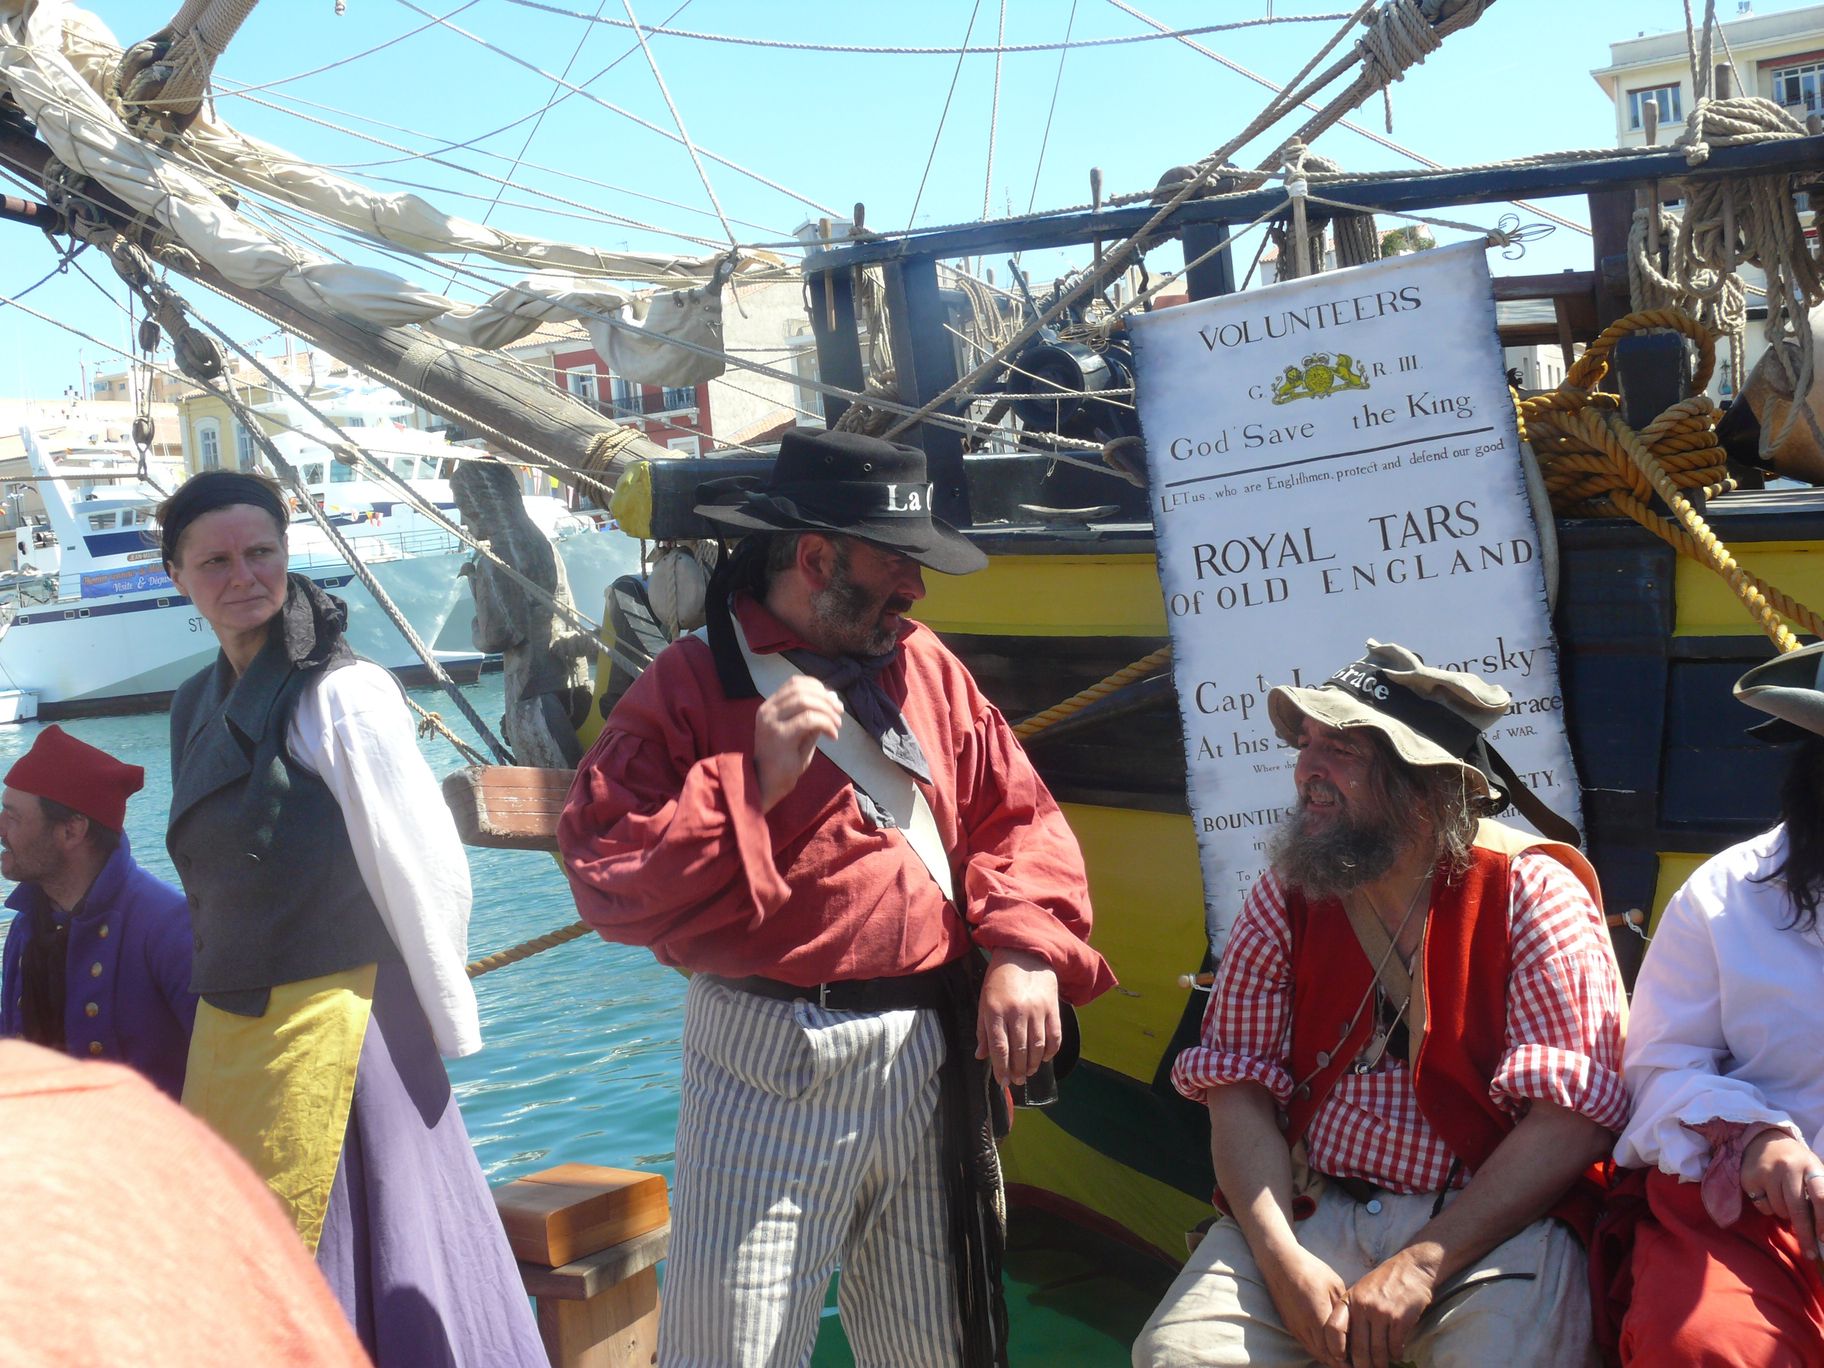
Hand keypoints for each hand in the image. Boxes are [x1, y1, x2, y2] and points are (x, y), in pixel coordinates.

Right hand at [753, 676, 842, 811]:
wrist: (766, 786)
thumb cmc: (783, 762)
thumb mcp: (802, 734)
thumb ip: (814, 715)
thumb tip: (833, 697)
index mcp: (770, 707)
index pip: (795, 683)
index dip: (818, 687)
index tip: (833, 701)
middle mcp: (767, 710)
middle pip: (802, 689)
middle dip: (826, 699)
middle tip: (839, 713)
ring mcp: (771, 722)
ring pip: (806, 701)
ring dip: (827, 711)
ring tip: (836, 725)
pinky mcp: (779, 735)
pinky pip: (809, 719)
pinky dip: (826, 724)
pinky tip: (832, 736)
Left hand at [974, 948, 1059, 1086]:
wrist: (1025, 954)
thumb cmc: (999, 979)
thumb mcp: (984, 1001)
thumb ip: (983, 1030)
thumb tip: (981, 1056)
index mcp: (995, 1010)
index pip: (999, 1047)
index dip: (1001, 1068)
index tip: (1003, 1082)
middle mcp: (1017, 1011)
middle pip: (1019, 1050)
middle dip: (1018, 1070)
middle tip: (1017, 1081)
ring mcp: (1037, 1010)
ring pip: (1037, 1047)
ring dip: (1034, 1065)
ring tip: (1028, 1073)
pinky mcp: (1052, 1007)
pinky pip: (1055, 1036)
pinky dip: (1051, 1051)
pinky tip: (1044, 1058)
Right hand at [1260, 1245, 1349, 1367]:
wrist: (1280, 1263)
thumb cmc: (1310, 1270)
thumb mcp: (1334, 1285)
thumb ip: (1344, 1309)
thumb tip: (1356, 1326)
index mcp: (1319, 1317)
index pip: (1336, 1350)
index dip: (1349, 1359)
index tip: (1361, 1360)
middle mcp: (1306, 1327)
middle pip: (1326, 1356)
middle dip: (1341, 1363)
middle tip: (1356, 1363)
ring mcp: (1296, 1328)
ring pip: (1316, 1353)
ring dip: (1330, 1358)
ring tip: (1345, 1359)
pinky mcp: (1290, 1326)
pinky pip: (1307, 1346)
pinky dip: (1319, 1351)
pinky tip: (1329, 1348)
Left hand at [1340, 1246, 1439, 1367]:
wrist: (1412, 1268)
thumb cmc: (1384, 1281)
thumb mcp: (1360, 1290)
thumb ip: (1353, 1312)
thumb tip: (1347, 1342)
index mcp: (1349, 1300)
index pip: (1334, 1328)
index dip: (1335, 1348)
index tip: (1340, 1360)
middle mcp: (1362, 1306)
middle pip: (1358, 1347)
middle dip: (1362, 1365)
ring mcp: (1381, 1312)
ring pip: (1377, 1351)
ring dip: (1380, 1364)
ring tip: (1382, 1367)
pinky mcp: (1399, 1318)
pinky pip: (1394, 1346)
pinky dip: (1396, 1354)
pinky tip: (1397, 1355)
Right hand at [1742, 1130, 1823, 1261]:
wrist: (1762, 1139)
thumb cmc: (1796, 1162)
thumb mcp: (1813, 1171)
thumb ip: (1820, 1194)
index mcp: (1810, 1166)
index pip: (1821, 1195)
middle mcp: (1789, 1167)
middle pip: (1799, 1209)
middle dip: (1806, 1236)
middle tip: (1811, 1254)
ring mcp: (1767, 1171)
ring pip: (1780, 1210)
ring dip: (1785, 1215)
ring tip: (1784, 1200)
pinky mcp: (1749, 1178)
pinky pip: (1763, 1207)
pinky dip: (1768, 1208)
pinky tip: (1769, 1194)